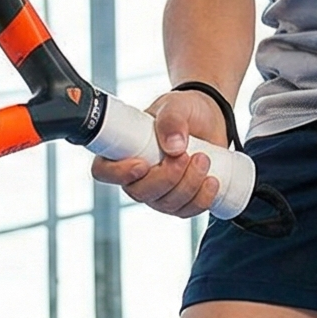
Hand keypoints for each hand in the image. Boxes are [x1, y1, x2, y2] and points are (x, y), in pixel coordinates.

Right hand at [89, 90, 229, 218]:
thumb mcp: (176, 105)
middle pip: (141, 193)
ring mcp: (158, 192)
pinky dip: (202, 199)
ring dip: (189, 185)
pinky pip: (187, 211)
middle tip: (186, 155)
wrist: (209, 118)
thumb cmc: (184, 110)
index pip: (104, 171)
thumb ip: (172, 119)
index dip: (119, 174)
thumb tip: (174, 146)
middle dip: (167, 178)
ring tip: (204, 159)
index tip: (142, 164)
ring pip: (167, 204)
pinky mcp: (181, 200)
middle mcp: (136, 176)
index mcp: (123, 151)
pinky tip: (212, 180)